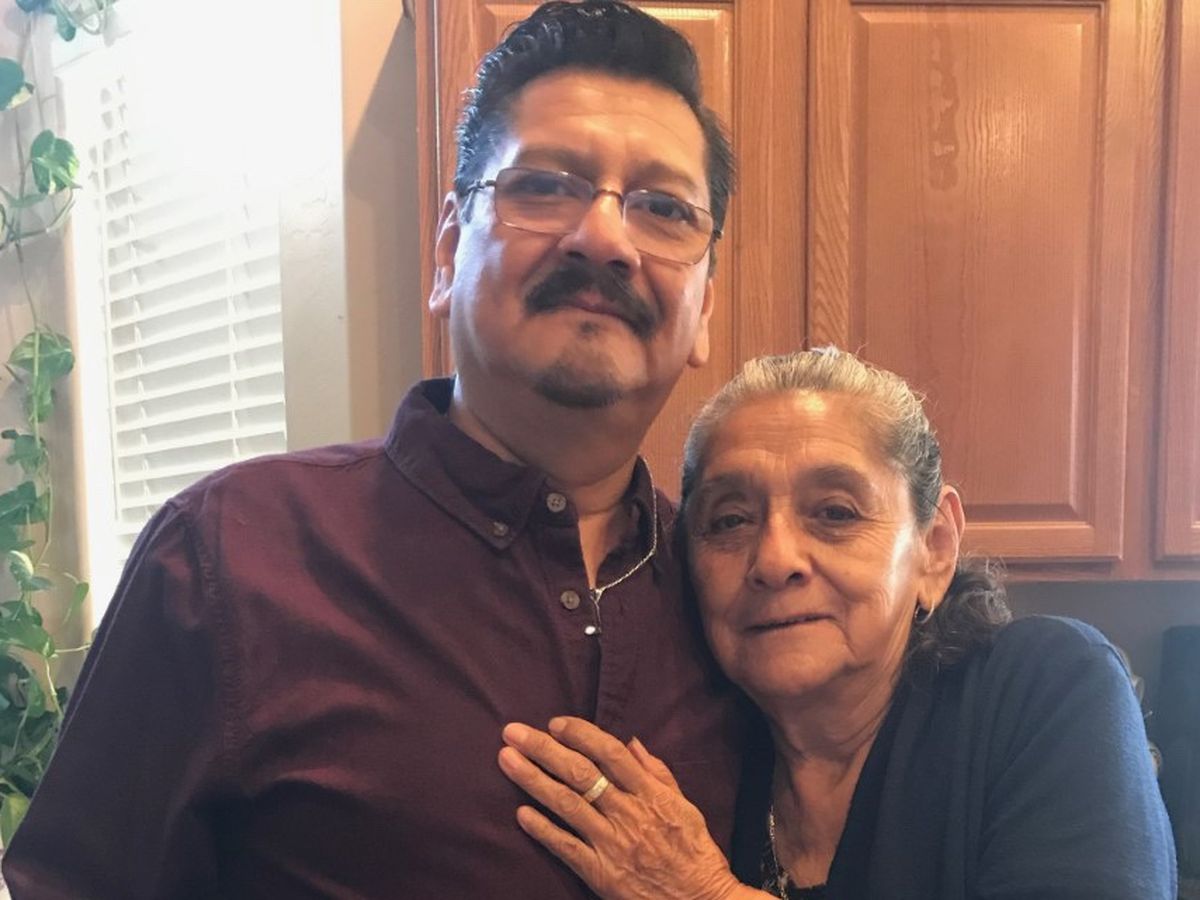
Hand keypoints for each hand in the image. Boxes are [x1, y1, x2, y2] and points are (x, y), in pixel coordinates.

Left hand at [498, 716, 746, 899]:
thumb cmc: (696, 853)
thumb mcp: (686, 806)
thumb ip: (657, 772)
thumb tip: (631, 741)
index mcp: (651, 793)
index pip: (609, 753)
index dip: (580, 734)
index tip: (555, 722)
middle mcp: (628, 814)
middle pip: (579, 773)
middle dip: (543, 748)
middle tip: (513, 731)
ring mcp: (612, 844)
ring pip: (566, 804)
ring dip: (533, 779)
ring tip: (506, 759)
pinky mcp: (601, 873)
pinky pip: (566, 847)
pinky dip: (542, 829)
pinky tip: (520, 813)